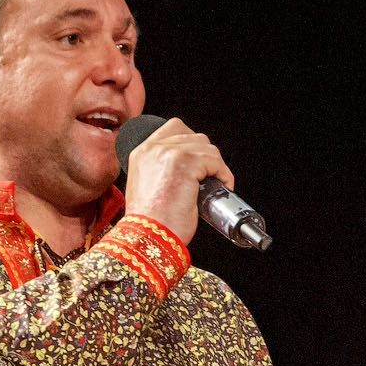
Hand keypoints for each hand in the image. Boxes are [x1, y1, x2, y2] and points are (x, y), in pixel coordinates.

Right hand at [121, 116, 232, 244]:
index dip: (192, 143)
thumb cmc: (151, 221)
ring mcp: (169, 153)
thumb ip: (162, 169)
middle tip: (209, 177)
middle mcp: (153, 148)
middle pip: (193, 136)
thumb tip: (191, 168)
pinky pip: (215, 160)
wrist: (148, 237)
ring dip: (215, 165)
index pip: (173, 129)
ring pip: (206, 147)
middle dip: (206, 156)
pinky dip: (223, 173)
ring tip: (216, 184)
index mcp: (142, 153)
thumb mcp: (148, 186)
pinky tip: (221, 186)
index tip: (199, 162)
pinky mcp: (185, 163)